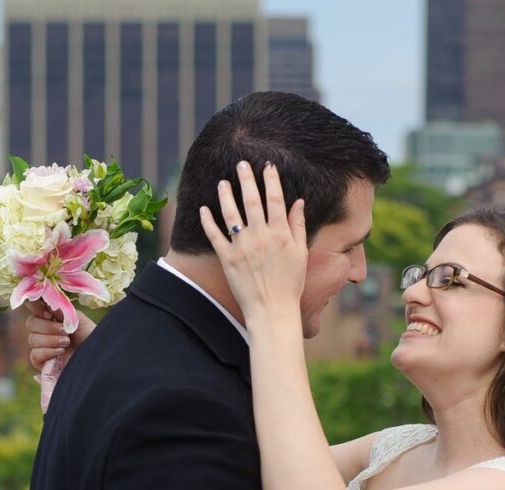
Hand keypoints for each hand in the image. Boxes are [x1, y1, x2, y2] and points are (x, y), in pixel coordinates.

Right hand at [26, 299, 95, 370]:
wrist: (96, 358)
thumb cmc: (90, 337)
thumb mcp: (79, 320)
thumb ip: (63, 311)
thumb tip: (48, 305)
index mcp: (51, 317)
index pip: (33, 307)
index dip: (36, 308)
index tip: (50, 314)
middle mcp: (43, 330)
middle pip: (31, 323)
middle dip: (48, 327)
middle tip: (65, 331)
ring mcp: (41, 347)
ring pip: (32, 339)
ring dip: (51, 340)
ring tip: (67, 342)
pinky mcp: (42, 362)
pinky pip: (35, 354)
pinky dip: (47, 352)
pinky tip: (60, 351)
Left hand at [199, 161, 306, 323]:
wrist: (272, 310)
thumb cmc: (290, 284)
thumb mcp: (300, 254)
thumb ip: (297, 226)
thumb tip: (298, 202)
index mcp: (279, 234)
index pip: (274, 198)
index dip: (271, 179)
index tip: (267, 165)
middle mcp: (260, 236)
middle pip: (251, 199)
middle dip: (246, 178)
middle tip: (241, 163)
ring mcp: (242, 246)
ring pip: (231, 213)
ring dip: (225, 195)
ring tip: (222, 182)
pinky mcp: (227, 258)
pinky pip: (214, 235)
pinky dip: (208, 221)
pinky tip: (204, 209)